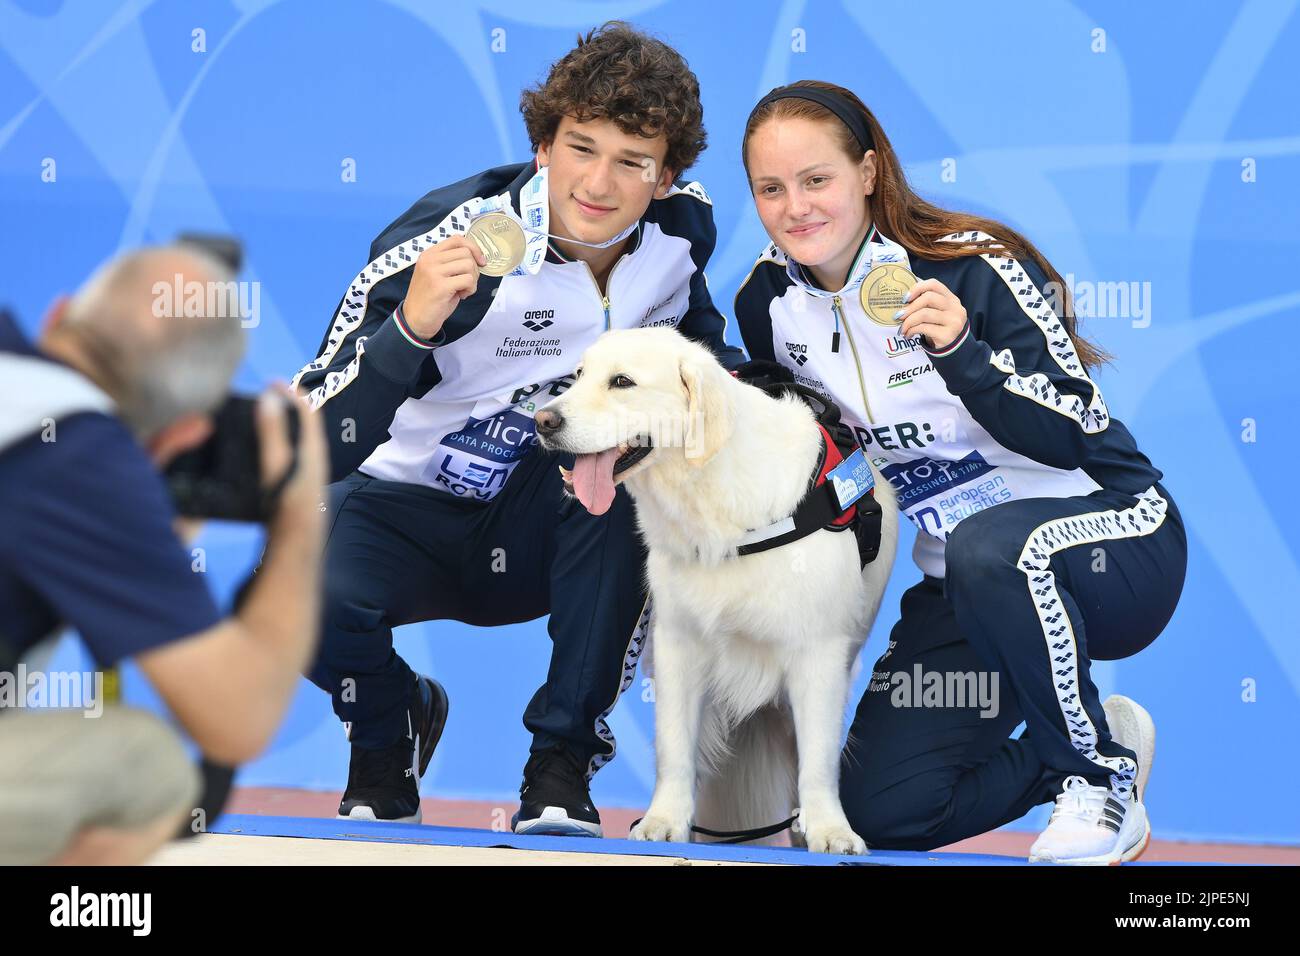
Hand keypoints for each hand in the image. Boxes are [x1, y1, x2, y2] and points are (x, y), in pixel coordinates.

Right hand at [256, 383, 327, 536]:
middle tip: (266, 394)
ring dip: (283, 426)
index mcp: (313, 450)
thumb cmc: (288, 504)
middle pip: (304, 424)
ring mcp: (308, 474)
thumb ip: (274, 433)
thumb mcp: (278, 465)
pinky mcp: (299, 486)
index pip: (308, 412)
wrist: (296, 546)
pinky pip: (291, 455)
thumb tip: (271, 398)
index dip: (292, 393)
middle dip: (287, 407)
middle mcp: (315, 459)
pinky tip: (265, 451)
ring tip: (263, 416)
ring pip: (298, 441)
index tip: (272, 381)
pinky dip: (280, 444)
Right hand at [401, 235, 487, 339]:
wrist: (415, 319)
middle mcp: (430, 260)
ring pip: (468, 265)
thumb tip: (477, 256)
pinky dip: (471, 289)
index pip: (457, 239)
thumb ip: (451, 262)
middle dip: (474, 268)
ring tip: (463, 289)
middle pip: (466, 253)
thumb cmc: (430, 298)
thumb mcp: (438, 273)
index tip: (480, 261)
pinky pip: (468, 280)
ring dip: (472, 280)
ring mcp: (434, 272)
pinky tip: (462, 295)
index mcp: (429, 254)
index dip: (473, 248)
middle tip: (467, 282)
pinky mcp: (440, 286)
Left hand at [898, 278, 966, 351]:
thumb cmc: (940, 329)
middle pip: (928, 298)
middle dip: (910, 307)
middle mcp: (955, 308)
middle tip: (899, 316)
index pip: (934, 284)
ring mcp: (953, 321)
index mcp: (952, 299)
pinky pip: (923, 328)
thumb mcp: (937, 313)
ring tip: (903, 328)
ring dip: (908, 321)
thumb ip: (926, 304)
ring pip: (924, 314)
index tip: (905, 299)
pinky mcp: (947, 335)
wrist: (953, 350)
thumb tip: (903, 301)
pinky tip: (908, 335)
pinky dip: (911, 330)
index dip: (917, 288)